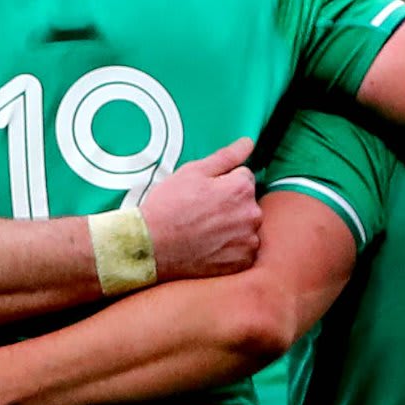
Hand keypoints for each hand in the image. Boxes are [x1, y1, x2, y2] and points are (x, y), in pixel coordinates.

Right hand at [133, 138, 259, 279]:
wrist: (151, 247)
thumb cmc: (169, 206)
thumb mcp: (192, 172)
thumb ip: (226, 157)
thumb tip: (249, 143)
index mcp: (242, 188)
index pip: (244, 177)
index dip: (223, 183)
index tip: (204, 194)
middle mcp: (252, 214)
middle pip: (247, 203)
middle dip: (231, 205)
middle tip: (202, 213)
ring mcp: (249, 241)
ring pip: (246, 227)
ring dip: (232, 227)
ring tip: (204, 231)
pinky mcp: (242, 262)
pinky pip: (243, 250)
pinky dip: (230, 248)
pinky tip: (210, 246)